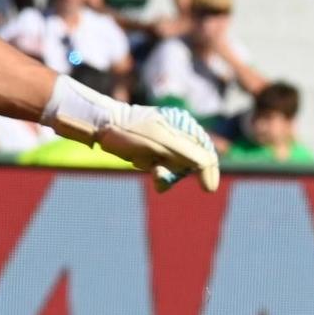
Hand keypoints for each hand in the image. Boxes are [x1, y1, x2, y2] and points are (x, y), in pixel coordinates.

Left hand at [95, 104, 220, 192]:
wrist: (101, 126)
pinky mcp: (154, 152)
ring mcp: (166, 144)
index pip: (206, 152)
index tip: (207, 189)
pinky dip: (155, 173)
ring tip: (148, 166)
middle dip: (175, 171)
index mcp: (185, 125)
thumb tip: (211, 180)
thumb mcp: (165, 144)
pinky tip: (141, 163)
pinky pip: (163, 170)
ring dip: (163, 173)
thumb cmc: (132, 132)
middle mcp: (179, 134)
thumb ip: (192, 157)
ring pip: (176, 169)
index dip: (209, 170)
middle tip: (157, 170)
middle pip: (191, 164)